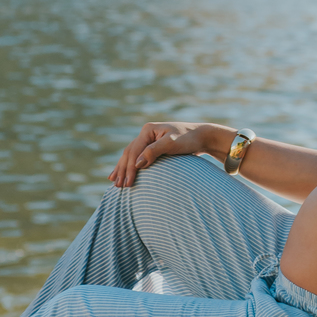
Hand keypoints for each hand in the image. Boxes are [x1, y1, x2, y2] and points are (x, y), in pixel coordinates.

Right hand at [108, 120, 230, 187]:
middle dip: (122, 170)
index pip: (134, 151)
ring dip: (122, 169)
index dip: (129, 168)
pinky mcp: (153, 147)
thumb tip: (137, 164)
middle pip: (129, 153)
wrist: (202, 137)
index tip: (127, 184)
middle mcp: (146, 133)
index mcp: (147, 130)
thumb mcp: (172, 144)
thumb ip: (154, 152)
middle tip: (117, 187)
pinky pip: (137, 157)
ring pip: (130, 155)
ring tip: (113, 182)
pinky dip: (129, 166)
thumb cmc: (189, 139)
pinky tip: (124, 173)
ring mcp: (148, 140)